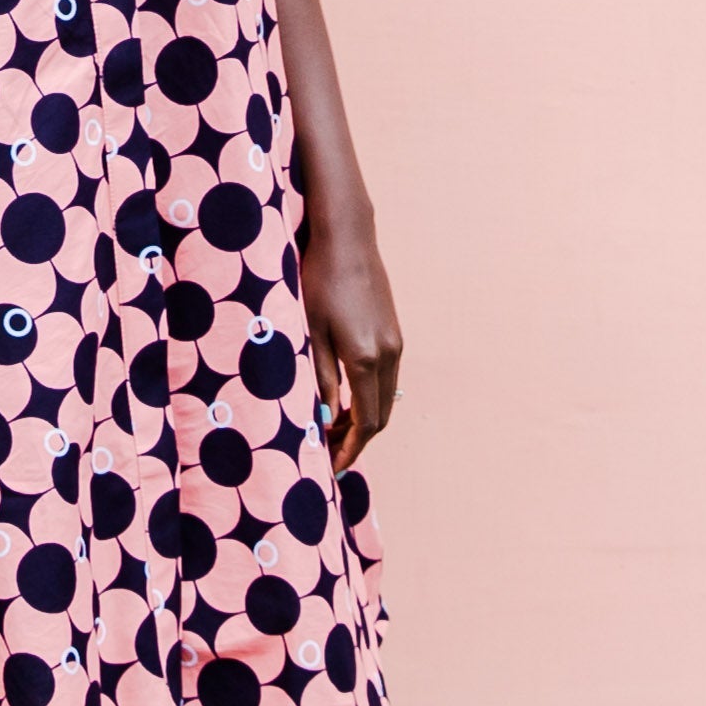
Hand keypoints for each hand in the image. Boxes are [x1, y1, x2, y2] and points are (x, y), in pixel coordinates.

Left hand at [302, 221, 402, 475]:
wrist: (346, 239)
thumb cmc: (319, 281)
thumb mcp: (310, 332)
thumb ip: (319, 378)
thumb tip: (322, 419)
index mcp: (365, 358)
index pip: (365, 422)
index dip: (350, 449)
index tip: (333, 466)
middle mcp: (389, 354)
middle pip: (380, 415)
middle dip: (357, 439)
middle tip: (328, 449)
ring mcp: (396, 341)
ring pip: (386, 397)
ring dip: (364, 418)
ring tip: (332, 425)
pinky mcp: (394, 331)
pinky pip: (387, 377)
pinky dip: (370, 396)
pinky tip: (345, 395)